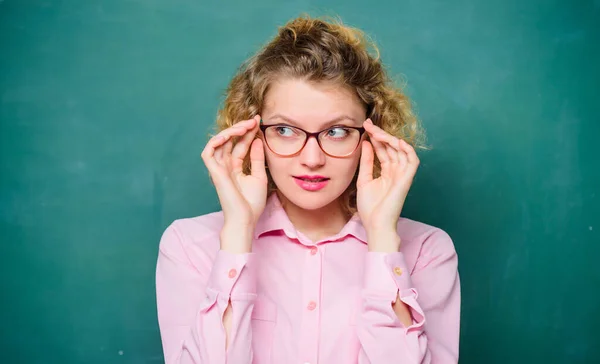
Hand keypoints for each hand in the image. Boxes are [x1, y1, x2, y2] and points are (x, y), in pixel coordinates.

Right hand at [201, 115, 267, 229]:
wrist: (245, 218)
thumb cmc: (252, 203)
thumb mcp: (259, 176)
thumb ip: (257, 158)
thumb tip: (257, 140)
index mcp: (235, 167)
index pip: (240, 144)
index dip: (248, 132)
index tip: (259, 122)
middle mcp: (225, 165)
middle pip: (230, 140)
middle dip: (241, 128)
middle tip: (254, 120)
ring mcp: (219, 168)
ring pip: (219, 142)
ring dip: (231, 131)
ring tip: (245, 125)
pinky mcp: (214, 172)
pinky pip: (209, 152)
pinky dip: (216, 141)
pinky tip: (229, 134)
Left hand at [356, 118, 419, 249]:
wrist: (375, 224)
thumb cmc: (370, 207)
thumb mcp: (364, 179)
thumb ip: (366, 162)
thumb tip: (365, 143)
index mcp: (387, 172)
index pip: (383, 149)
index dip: (375, 137)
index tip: (365, 126)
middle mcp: (396, 171)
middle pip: (391, 147)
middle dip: (380, 134)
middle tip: (368, 124)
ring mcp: (402, 175)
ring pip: (401, 150)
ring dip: (390, 139)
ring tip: (377, 132)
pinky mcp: (407, 180)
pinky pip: (412, 161)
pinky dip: (407, 149)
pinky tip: (396, 141)